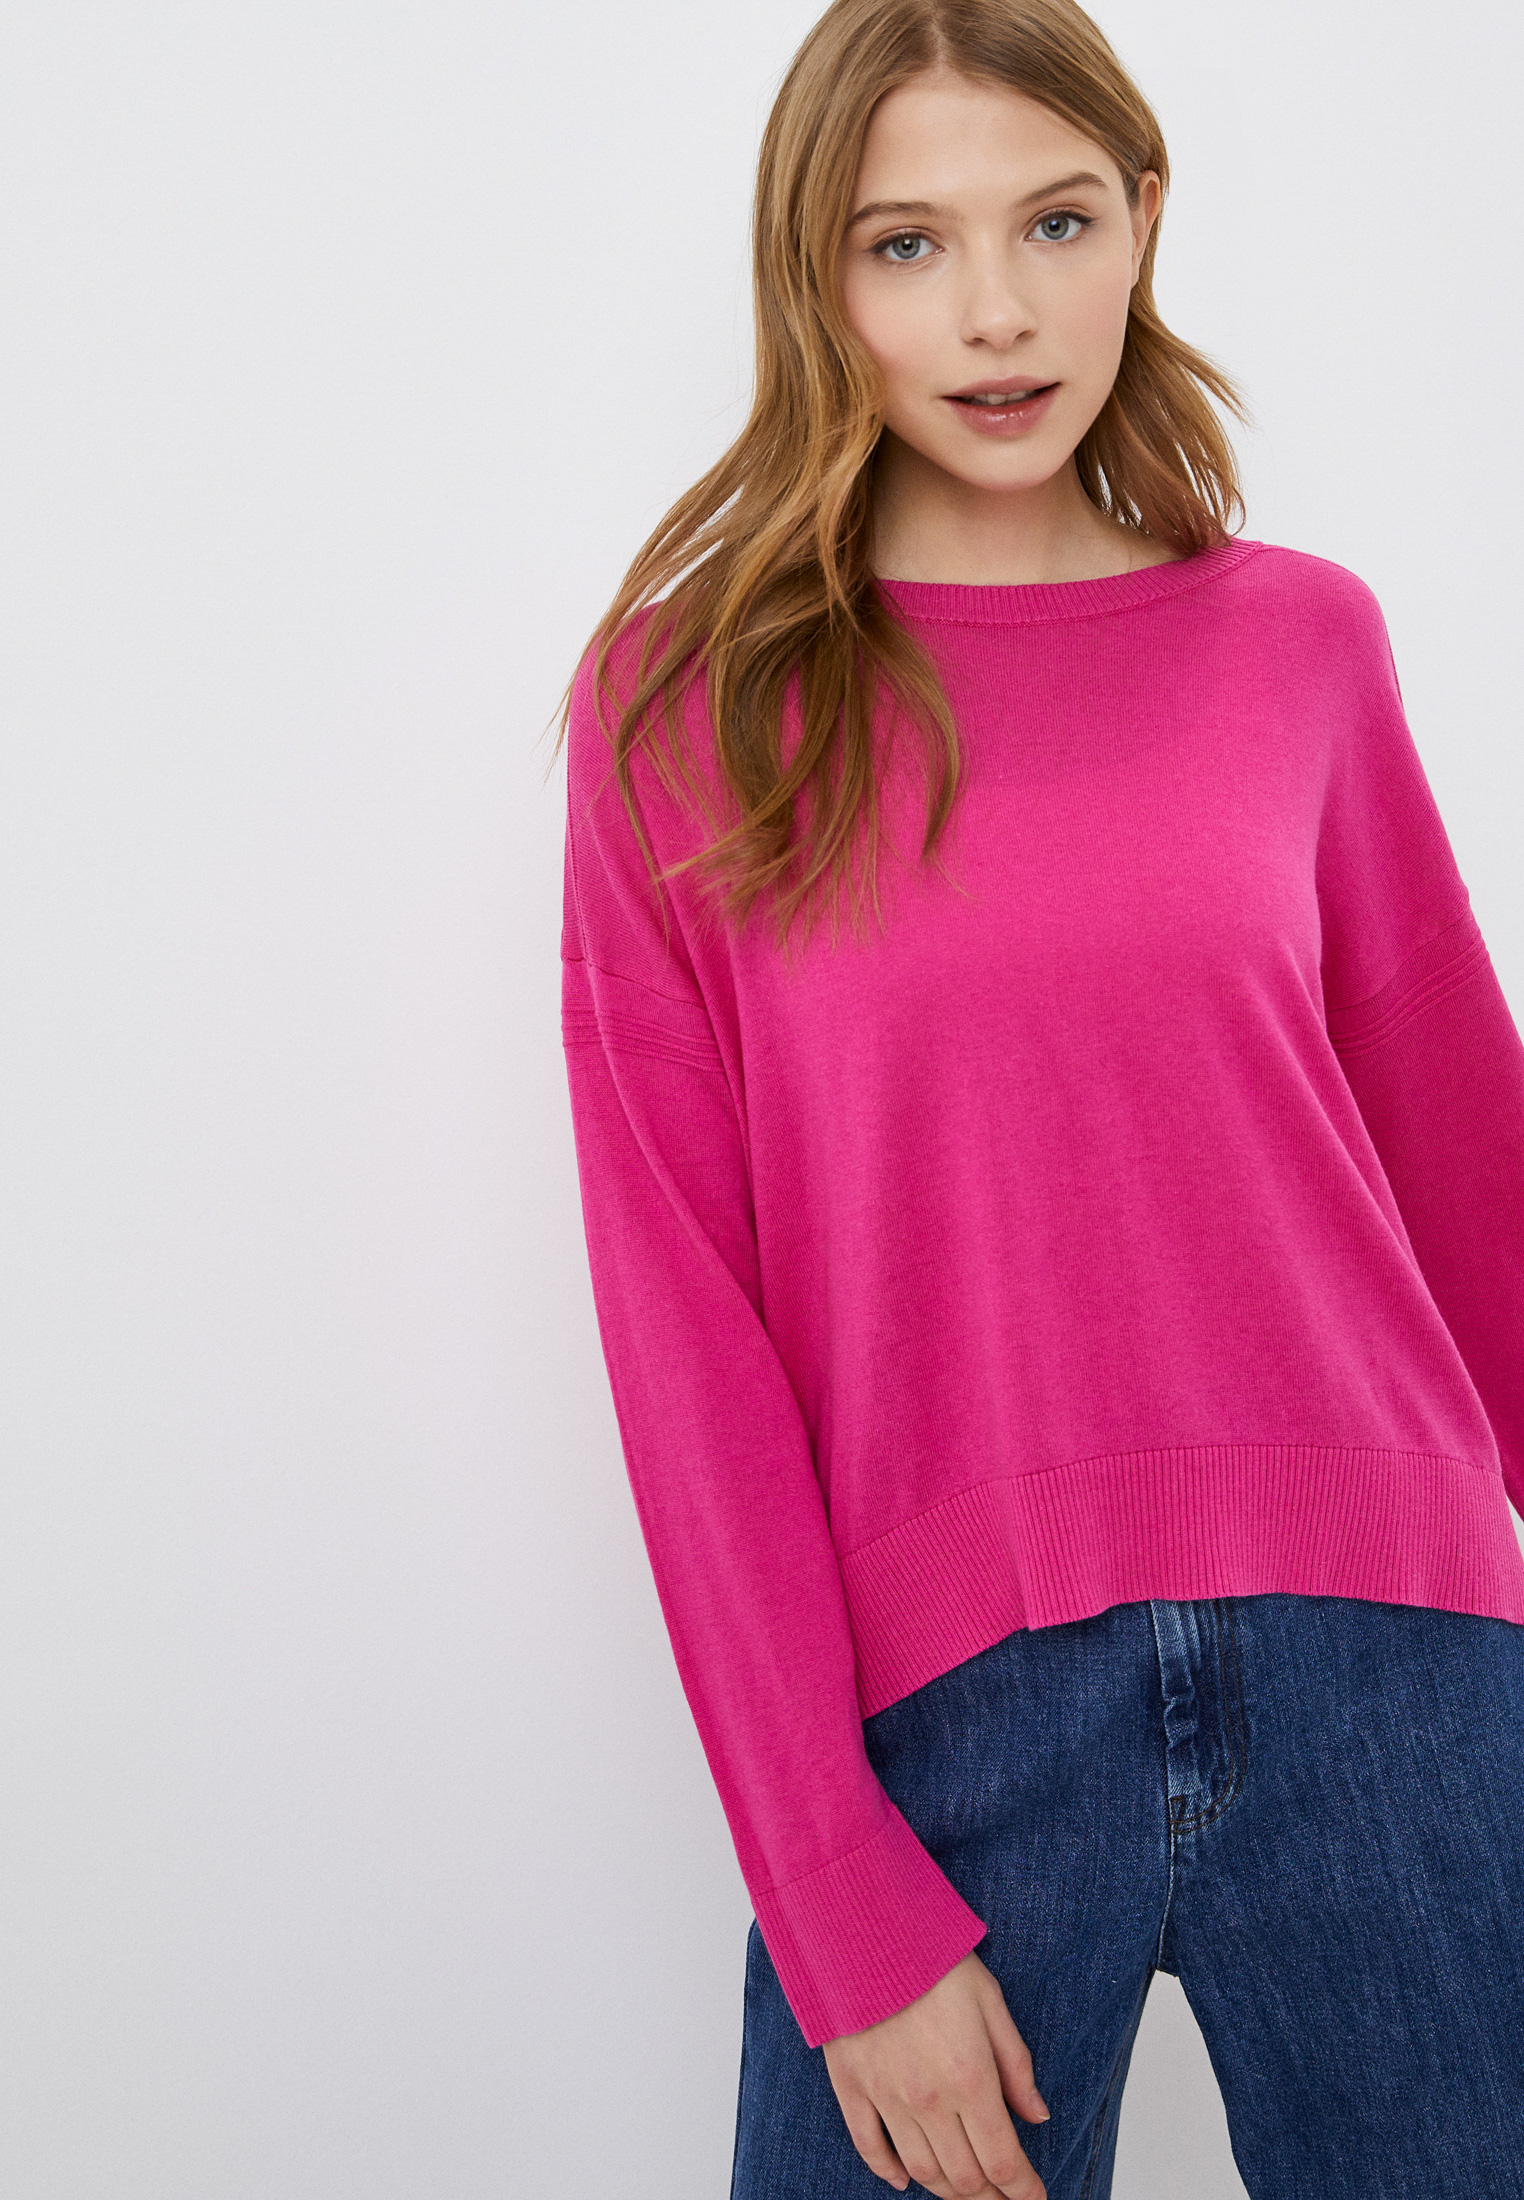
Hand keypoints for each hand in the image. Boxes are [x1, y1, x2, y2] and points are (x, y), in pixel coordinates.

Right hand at [822, 1951, 1048, 2197]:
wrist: (864, 1927)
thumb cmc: (931, 1957)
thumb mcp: (990, 2000)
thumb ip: (1015, 2064)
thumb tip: (1037, 2115)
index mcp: (970, 2077)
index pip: (1004, 2161)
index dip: (1024, 2191)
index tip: (1034, 2198)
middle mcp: (929, 2099)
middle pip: (965, 2178)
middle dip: (991, 2198)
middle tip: (1005, 2198)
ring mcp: (886, 2097)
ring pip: (922, 2171)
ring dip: (949, 2191)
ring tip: (966, 2191)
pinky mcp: (851, 2086)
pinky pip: (869, 2147)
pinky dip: (889, 2172)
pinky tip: (906, 2179)